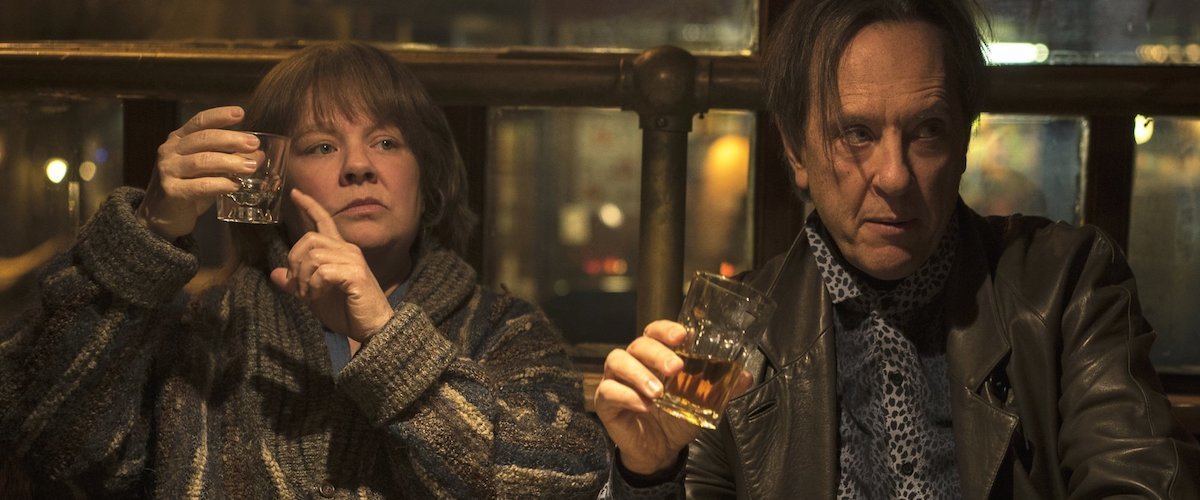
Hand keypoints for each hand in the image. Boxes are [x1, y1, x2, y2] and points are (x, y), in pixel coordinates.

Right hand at [136, 106, 260, 239]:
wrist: (162, 216)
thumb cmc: (190, 187)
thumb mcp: (210, 169)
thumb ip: (230, 158)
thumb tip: (259, 153)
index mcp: (179, 139)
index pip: (199, 121)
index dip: (219, 115)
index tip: (240, 113)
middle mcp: (170, 151)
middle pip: (203, 139)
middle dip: (231, 139)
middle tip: (254, 143)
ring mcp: (168, 170)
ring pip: (202, 161)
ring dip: (229, 162)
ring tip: (250, 166)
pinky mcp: (171, 191)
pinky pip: (199, 186)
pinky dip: (220, 184)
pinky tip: (235, 185)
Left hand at [269, 189, 394, 341]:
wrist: (373, 329)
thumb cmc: (348, 312)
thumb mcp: (314, 297)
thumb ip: (297, 283)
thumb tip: (275, 274)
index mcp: (340, 251)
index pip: (324, 221)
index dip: (309, 206)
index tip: (295, 193)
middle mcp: (348, 250)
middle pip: (309, 239)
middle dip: (295, 263)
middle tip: (298, 287)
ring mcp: (353, 261)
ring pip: (313, 256)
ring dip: (303, 279)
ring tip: (309, 295)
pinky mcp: (355, 274)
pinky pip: (322, 271)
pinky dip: (313, 286)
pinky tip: (318, 296)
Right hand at [593, 320, 752, 475]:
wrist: (659, 450)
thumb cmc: (676, 418)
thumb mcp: (703, 403)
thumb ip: (722, 388)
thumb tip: (745, 376)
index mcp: (655, 355)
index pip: (655, 331)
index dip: (666, 329)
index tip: (682, 336)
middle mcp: (633, 361)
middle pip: (638, 344)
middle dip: (657, 353)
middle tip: (676, 368)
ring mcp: (616, 379)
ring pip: (618, 361)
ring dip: (638, 373)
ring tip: (658, 392)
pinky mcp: (605, 401)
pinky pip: (608, 391)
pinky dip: (626, 396)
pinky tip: (643, 406)